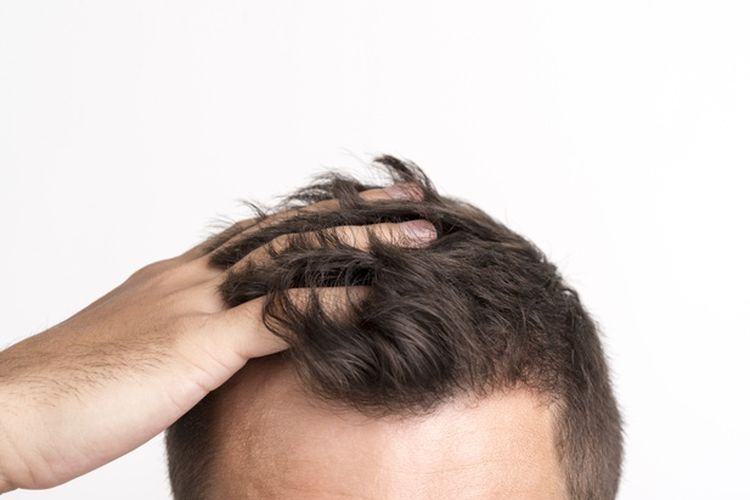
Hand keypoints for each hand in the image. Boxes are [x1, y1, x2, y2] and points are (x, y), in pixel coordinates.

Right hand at [0, 183, 432, 492]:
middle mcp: (190, 278)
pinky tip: (382, 295)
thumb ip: (181, 341)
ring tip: (417, 232)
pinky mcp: (195, 345)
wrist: (6, 409)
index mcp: (175, 279)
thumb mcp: (135, 353)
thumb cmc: (62, 392)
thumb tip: (215, 348)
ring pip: (294, 259)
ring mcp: (194, 305)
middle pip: (287, 230)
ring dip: (362, 244)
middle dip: (353, 214)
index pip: (259, 234)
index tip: (356, 209)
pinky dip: (336, 303)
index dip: (313, 220)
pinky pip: (281, 316)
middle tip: (405, 199)